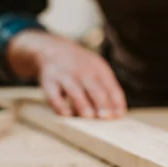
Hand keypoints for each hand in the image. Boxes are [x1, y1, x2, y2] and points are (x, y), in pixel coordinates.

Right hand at [8, 31, 126, 118]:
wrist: (54, 49)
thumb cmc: (82, 67)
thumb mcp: (98, 70)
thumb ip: (109, 89)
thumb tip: (118, 114)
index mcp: (99, 69)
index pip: (111, 86)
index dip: (115, 101)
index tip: (119, 115)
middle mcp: (82, 71)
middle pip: (94, 88)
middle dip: (101, 102)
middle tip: (106, 117)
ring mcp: (65, 76)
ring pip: (74, 91)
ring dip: (82, 104)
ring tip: (89, 117)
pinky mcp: (49, 83)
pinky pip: (54, 96)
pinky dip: (60, 106)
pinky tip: (67, 115)